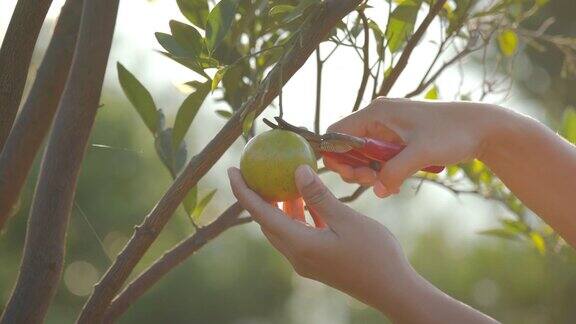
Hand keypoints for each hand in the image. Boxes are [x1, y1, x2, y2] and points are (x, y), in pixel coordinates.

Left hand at [228, 165, 497, 322]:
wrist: (393, 290)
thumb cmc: (374, 254)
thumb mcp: (347, 219)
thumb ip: (319, 196)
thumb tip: (297, 171)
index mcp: (299, 244)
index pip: (261, 214)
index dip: (243, 191)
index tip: (232, 170)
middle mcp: (297, 255)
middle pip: (267, 222)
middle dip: (257, 198)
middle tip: (254, 172)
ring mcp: (307, 261)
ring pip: (283, 229)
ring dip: (280, 207)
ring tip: (282, 183)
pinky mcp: (318, 263)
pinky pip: (299, 236)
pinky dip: (298, 217)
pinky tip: (308, 202)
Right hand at [325, 98, 502, 195]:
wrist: (482, 128)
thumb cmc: (452, 132)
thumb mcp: (421, 153)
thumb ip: (395, 171)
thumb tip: (377, 191)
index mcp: (376, 113)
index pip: (337, 134)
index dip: (337, 157)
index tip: (355, 176)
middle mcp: (377, 119)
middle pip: (347, 148)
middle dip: (355, 169)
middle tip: (374, 183)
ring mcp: (387, 130)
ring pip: (362, 156)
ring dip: (369, 174)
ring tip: (388, 185)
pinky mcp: (397, 141)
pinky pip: (378, 159)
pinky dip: (382, 173)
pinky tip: (396, 184)